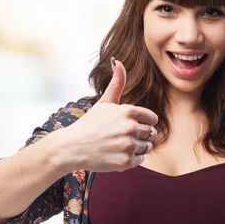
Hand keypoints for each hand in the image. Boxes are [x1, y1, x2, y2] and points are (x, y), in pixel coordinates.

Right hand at [60, 57, 158, 172]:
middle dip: (139, 136)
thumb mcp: (104, 102)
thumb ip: (116, 83)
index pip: (152, 119)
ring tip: (118, 145)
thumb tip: (118, 61)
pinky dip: (131, 159)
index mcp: (129, 112)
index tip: (129, 125)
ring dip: (136, 148)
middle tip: (120, 136)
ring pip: (147, 147)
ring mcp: (128, 146)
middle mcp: (131, 128)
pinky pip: (140, 160)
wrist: (72, 147)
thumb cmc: (89, 124)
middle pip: (150, 134)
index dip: (143, 122)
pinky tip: (116, 154)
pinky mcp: (126, 162)